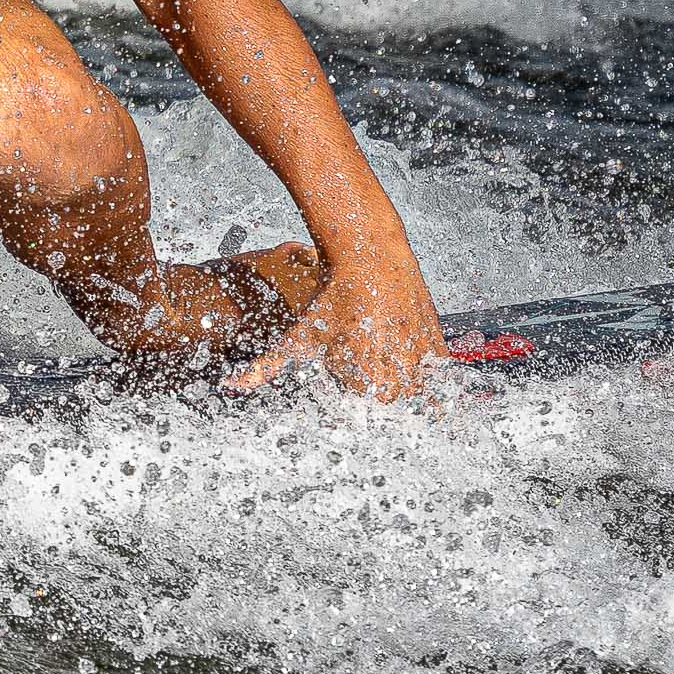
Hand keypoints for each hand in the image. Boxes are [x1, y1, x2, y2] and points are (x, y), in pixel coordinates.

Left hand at [223, 258, 440, 400]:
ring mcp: (421, 359)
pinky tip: (423, 382)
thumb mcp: (299, 337)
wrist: (370, 259)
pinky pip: (442, 377)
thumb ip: (266, 367)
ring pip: (419, 396)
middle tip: (364, 377)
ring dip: (405, 393)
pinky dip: (435, 383)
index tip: (347, 390)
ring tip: (386, 375)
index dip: (354, 403)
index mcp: (367, 380)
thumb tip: (231, 385)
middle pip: (391, 407)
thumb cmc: (333, 299)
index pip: (365, 414)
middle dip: (378, 399)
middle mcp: (399, 374)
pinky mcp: (437, 344)